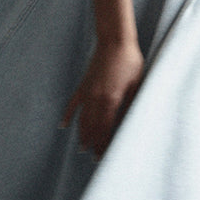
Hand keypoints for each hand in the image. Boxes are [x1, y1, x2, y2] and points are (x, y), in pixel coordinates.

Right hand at [61, 40, 144, 158]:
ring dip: (82, 134)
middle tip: (93, 158)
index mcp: (111, 101)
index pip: (105, 129)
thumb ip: (129, 107)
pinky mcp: (84, 84)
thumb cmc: (130, 62)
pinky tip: (63, 125)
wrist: (115, 41)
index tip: (102, 156)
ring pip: (82, 119)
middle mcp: (96, 99)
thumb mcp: (136, 86)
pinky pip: (73, 103)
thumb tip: (128, 124)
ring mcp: (88, 92)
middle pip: (93, 128)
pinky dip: (68, 115)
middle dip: (93, 144)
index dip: (103, 145)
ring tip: (82, 147)